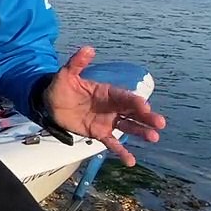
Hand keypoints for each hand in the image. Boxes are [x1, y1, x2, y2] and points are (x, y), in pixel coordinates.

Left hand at [44, 46, 166, 166]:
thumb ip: (78, 63)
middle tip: (160, 123)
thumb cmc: (61, 87)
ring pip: (128, 127)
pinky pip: (112, 143)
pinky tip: (131, 161)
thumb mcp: (67, 74)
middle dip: (147, 117)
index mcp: (108, 92)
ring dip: (141, 132)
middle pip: (133, 112)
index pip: (125, 97)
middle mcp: (112, 107)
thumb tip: (88, 48)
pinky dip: (122, 152)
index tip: (145, 106)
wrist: (50, 104)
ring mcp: (108, 121)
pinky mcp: (99, 133)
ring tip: (154, 138)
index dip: (135, 101)